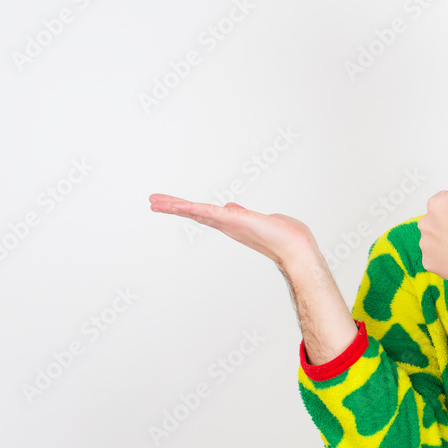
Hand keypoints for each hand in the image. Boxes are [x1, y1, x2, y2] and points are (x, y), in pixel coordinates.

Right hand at [148, 194, 321, 279]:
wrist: (294, 245)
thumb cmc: (282, 235)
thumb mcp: (258, 219)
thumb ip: (242, 214)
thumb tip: (231, 207)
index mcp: (231, 222)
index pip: (203, 213)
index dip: (185, 208)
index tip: (170, 204)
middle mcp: (226, 224)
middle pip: (193, 213)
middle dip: (173, 207)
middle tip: (152, 201)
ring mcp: (229, 223)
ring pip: (196, 212)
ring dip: (175, 206)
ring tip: (155, 202)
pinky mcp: (234, 220)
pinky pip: (209, 212)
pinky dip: (193, 208)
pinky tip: (178, 205)